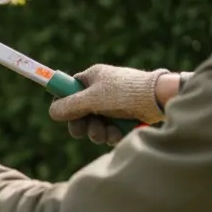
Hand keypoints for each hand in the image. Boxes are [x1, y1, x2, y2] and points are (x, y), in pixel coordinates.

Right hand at [47, 64, 168, 145]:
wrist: (160, 99)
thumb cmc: (125, 93)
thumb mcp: (93, 98)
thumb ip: (70, 106)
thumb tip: (52, 112)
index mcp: (93, 78)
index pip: (69, 88)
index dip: (64, 102)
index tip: (61, 115)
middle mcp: (102, 90)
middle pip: (80, 111)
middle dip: (82, 124)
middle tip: (82, 132)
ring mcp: (114, 104)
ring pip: (95, 123)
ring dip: (97, 132)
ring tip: (106, 133)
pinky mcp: (126, 116)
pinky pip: (110, 129)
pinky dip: (112, 134)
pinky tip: (119, 133)